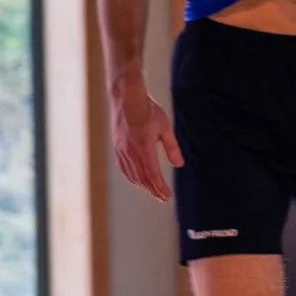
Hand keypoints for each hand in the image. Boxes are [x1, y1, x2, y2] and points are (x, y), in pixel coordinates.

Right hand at [110, 76, 181, 201]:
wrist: (127, 98)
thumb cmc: (147, 110)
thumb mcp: (165, 128)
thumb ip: (172, 148)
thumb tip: (179, 164)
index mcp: (144, 148)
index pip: (153, 175)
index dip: (160, 188)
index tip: (167, 196)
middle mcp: (131, 152)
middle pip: (142, 178)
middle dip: (152, 190)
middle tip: (162, 197)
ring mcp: (121, 151)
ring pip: (131, 174)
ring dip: (142, 185)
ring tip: (152, 190)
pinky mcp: (117, 148)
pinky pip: (123, 168)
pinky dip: (131, 177)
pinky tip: (136, 179)